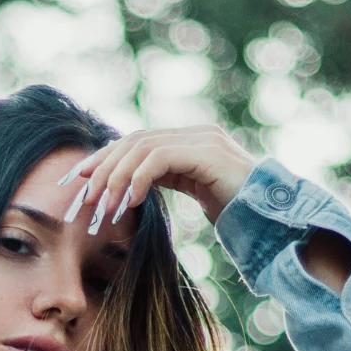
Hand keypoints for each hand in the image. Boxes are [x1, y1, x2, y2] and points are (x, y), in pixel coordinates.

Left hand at [56, 123, 254, 233]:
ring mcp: (201, 139)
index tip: (79, 179)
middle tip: (85, 198)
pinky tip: (129, 201)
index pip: (136, 141)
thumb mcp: (193, 191)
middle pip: (134, 140)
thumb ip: (168, 179)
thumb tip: (130, 189)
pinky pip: (159, 159)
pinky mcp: (206, 152)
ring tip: (104, 206)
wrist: (271, 216)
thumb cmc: (236, 210)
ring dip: (116, 178)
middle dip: (103, 168)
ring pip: (142, 147)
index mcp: (188, 140)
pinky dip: (138, 179)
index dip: (105, 157)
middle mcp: (193, 133)